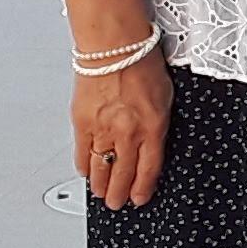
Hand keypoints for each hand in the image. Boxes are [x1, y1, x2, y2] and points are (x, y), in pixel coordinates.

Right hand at [74, 53, 173, 212]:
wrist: (114, 44)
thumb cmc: (142, 61)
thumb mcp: (165, 96)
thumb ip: (158, 123)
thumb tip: (152, 141)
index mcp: (153, 127)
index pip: (149, 169)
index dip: (143, 188)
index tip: (140, 198)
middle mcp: (128, 132)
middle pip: (123, 174)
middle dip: (120, 193)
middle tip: (117, 203)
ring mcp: (103, 129)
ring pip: (101, 167)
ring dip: (101, 185)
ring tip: (101, 194)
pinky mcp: (82, 121)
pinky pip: (82, 152)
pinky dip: (84, 164)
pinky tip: (85, 171)